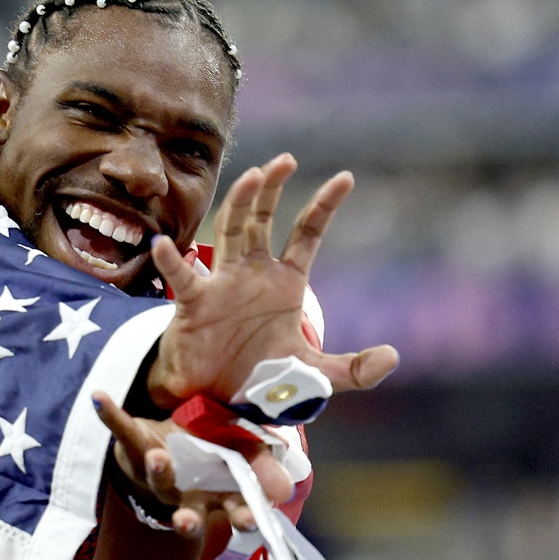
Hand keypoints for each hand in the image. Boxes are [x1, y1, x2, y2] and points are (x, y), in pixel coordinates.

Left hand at [93, 390, 292, 535]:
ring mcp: (157, 473)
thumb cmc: (212, 454)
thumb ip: (263, 469)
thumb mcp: (244, 457)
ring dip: (157, 470)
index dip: (241, 518)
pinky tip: (99, 398)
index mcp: (216, 497)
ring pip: (156, 478)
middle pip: (187, 513)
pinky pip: (121, 428)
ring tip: (157, 458)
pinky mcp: (133, 446)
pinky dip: (109, 413)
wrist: (170, 440)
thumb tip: (285, 489)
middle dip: (188, 519)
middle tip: (188, 520)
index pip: (233, 513)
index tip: (249, 522)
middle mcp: (184, 494)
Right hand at [147, 154, 399, 408]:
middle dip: (273, 188)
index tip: (346, 178)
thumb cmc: (259, 378)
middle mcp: (253, 273)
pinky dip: (172, 262)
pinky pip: (182, 278)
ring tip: (252, 176)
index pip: (306, 233)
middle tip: (287, 161)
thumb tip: (393, 356)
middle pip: (263, 219)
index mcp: (284, 282)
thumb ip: (354, 369)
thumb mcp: (314, 375)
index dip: (324, 205)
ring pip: (230, 231)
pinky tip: (166, 245)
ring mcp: (222, 283)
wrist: (215, 398)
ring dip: (239, 203)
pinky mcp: (193, 303)